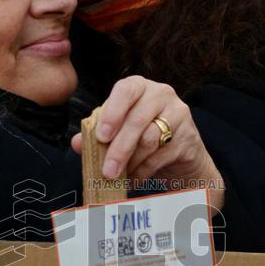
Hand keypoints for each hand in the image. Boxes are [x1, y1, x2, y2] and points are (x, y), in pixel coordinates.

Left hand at [72, 76, 224, 210]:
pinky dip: (144, 171)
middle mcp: (161, 94)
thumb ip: (96, 135)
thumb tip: (76, 143)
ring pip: (149, 140)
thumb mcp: (119, 130)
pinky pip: (161, 157)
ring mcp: (178, 114)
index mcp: (139, 87)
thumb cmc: (143, 135)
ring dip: (131, 163)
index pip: (125, 90)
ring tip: (119, 176)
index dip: (112, 113)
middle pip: (137, 121)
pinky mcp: (188, 137)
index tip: (101, 137)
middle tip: (107, 171)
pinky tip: (134, 178)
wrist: (180, 151)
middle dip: (119, 149)